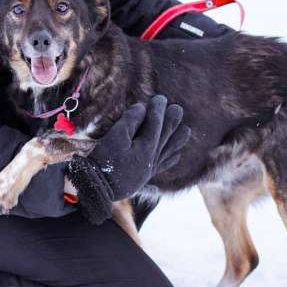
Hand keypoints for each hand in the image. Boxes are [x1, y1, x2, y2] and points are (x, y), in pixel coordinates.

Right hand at [65, 95, 189, 223]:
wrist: (99, 189)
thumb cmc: (105, 161)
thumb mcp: (115, 137)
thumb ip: (130, 121)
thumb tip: (142, 108)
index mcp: (146, 146)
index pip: (155, 123)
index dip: (158, 109)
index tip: (160, 98)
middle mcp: (152, 157)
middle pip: (165, 136)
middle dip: (172, 121)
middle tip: (178, 109)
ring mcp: (149, 168)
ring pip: (168, 151)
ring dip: (177, 140)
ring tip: (187, 131)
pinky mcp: (144, 177)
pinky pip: (162, 166)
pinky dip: (170, 160)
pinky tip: (176, 157)